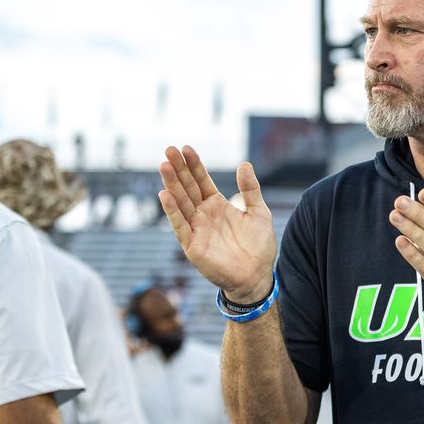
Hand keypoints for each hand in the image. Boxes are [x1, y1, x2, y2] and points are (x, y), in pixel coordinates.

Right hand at [159, 147, 275, 302]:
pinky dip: (172, 211)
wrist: (257, 276)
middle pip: (188, 187)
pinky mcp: (192, 245)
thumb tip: (244, 164)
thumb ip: (250, 189)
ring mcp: (196, 228)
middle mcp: (203, 214)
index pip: (201, 180)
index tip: (186, 148)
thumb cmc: (258, 246)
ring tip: (164, 165)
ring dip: (172, 184)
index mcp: (217, 205)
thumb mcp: (259, 212)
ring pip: (181, 202)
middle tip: (168, 149)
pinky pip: (180, 225)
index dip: (194, 165)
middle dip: (178, 169)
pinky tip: (165, 195)